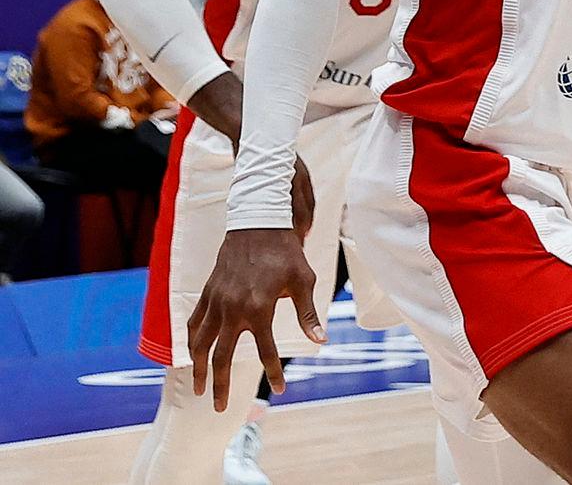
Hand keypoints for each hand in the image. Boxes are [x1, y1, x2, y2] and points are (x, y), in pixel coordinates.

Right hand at [185, 227, 318, 410]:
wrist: (257, 223)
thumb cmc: (285, 253)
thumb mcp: (304, 281)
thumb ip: (307, 314)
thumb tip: (321, 341)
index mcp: (259, 309)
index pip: (267, 351)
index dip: (274, 372)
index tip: (280, 389)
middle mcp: (233, 310)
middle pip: (222, 357)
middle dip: (220, 385)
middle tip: (219, 408)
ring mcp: (216, 302)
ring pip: (200, 344)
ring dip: (198, 368)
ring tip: (199, 388)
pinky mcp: (206, 293)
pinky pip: (194, 323)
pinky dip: (190, 341)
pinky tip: (191, 354)